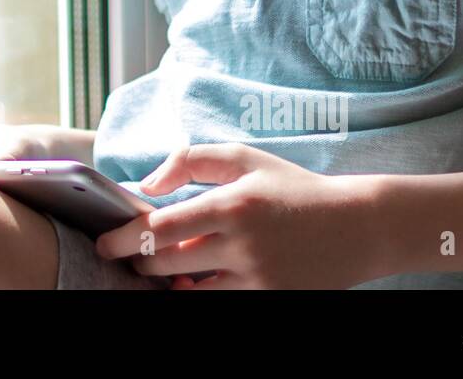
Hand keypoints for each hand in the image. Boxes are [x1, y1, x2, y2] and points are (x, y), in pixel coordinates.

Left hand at [94, 143, 384, 288]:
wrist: (357, 226)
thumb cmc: (292, 187)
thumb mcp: (245, 159)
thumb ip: (191, 160)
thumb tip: (148, 186)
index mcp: (232, 204)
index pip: (161, 228)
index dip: (125, 239)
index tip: (105, 243)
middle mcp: (242, 245)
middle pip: (167, 265)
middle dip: (141, 263)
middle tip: (133, 257)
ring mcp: (257, 278)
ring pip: (189, 292)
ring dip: (168, 284)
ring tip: (164, 271)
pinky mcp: (270, 298)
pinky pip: (219, 303)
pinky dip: (199, 294)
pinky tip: (195, 282)